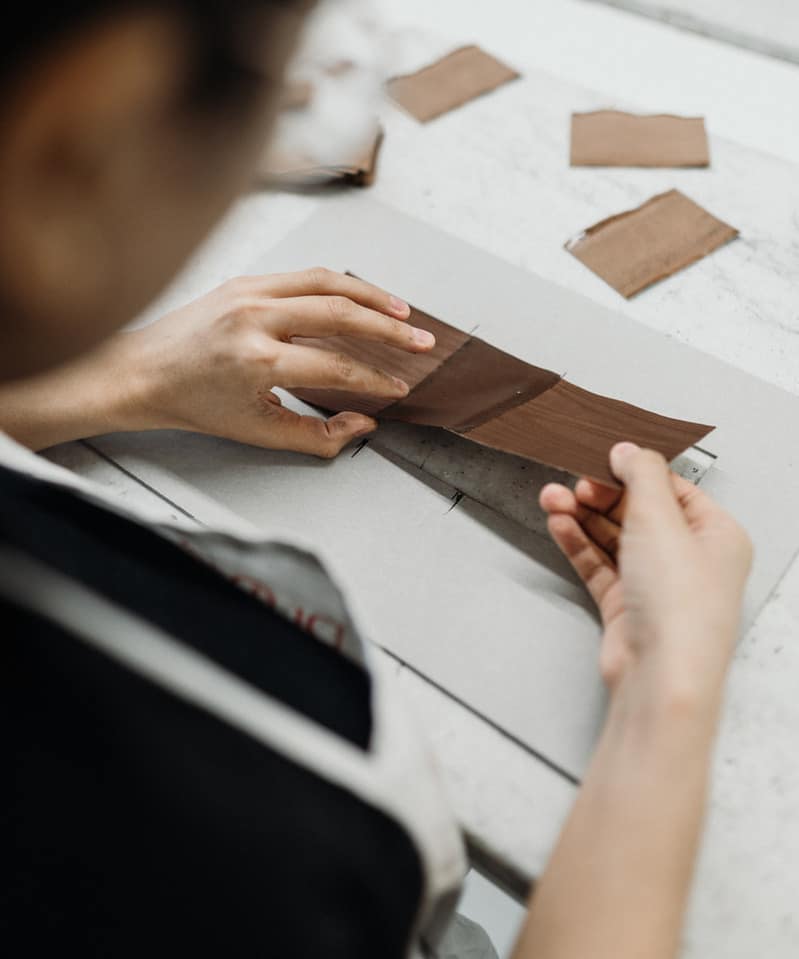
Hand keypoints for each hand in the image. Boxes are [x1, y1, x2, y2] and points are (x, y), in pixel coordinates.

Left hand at [118, 269, 434, 456]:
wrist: (141, 373)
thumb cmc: (193, 403)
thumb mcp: (258, 433)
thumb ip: (318, 435)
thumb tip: (363, 423)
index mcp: (258, 359)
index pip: (337, 366)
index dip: (376, 379)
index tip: (397, 387)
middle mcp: (255, 317)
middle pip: (341, 313)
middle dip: (389, 330)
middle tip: (420, 342)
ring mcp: (249, 292)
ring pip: (327, 281)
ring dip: (372, 295)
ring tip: (402, 313)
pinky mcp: (245, 280)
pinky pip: (303, 276)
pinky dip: (339, 284)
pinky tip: (361, 298)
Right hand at [539, 443, 751, 700]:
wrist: (660, 674)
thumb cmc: (680, 606)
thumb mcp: (660, 518)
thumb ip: (641, 476)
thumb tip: (630, 450)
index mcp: (716, 535)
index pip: (672, 489)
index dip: (636, 472)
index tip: (604, 459)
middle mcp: (689, 560)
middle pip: (638, 513)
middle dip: (599, 496)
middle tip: (572, 484)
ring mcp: (656, 585)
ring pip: (613, 539)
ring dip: (581, 517)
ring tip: (552, 499)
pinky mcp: (627, 607)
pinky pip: (599, 565)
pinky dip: (578, 544)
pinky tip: (560, 525)